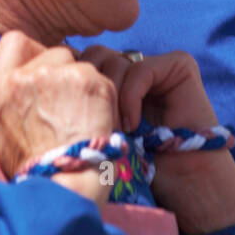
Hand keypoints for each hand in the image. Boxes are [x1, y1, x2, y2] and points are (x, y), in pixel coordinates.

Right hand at [0, 32, 117, 186]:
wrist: (62, 185)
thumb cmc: (29, 164)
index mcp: (2, 85)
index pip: (15, 41)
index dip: (31, 53)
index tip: (40, 73)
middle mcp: (28, 75)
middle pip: (55, 52)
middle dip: (63, 73)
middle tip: (66, 104)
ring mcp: (60, 75)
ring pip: (80, 64)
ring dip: (84, 85)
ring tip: (82, 116)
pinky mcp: (90, 80)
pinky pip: (102, 78)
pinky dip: (103, 97)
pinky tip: (97, 120)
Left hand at [77, 47, 234, 233]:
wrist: (185, 180)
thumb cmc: (140, 164)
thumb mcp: (101, 130)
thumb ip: (83, 104)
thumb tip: (49, 81)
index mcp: (116, 78)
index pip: (84, 60)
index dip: (75, 83)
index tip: (73, 116)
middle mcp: (136, 66)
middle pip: (97, 54)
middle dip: (92, 87)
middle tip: (95, 121)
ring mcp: (159, 63)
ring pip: (116, 61)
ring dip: (112, 97)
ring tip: (117, 129)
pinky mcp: (179, 65)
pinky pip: (140, 69)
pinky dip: (131, 98)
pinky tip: (132, 125)